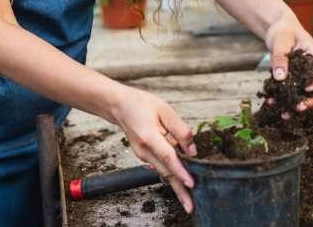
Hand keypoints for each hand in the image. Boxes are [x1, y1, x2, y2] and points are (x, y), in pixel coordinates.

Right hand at [108, 86, 196, 213]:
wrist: (119, 106)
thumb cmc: (141, 104)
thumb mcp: (165, 110)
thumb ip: (180, 130)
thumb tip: (193, 150)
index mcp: (148, 136)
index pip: (168, 157)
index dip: (180, 171)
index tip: (191, 184)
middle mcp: (144, 150)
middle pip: (166, 172)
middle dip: (179, 191)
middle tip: (191, 207)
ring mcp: (142, 155)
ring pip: (164, 172)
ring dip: (177, 185)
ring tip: (190, 200)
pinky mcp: (145, 157)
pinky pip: (161, 166)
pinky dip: (172, 173)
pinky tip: (183, 179)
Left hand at [264, 13, 312, 112]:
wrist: (276, 29)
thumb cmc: (283, 31)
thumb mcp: (281, 42)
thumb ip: (281, 58)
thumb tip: (280, 78)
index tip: (308, 89)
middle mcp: (311, 69)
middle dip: (309, 101)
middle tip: (299, 108)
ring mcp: (301, 75)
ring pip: (302, 94)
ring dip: (293, 105)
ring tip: (284, 115)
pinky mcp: (290, 79)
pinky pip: (288, 91)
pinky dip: (280, 98)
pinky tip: (271, 103)